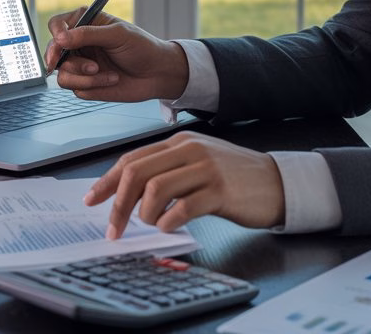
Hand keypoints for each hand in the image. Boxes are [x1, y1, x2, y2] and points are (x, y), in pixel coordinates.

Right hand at [46, 9, 189, 102]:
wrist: (157, 74)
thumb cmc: (141, 47)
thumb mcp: (117, 34)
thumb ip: (88, 34)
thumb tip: (60, 38)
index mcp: (86, 24)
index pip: (57, 25)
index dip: (55, 33)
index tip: (62, 42)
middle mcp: (79, 44)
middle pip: (53, 52)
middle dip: (64, 60)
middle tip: (80, 65)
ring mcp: (80, 65)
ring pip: (62, 73)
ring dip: (83, 75)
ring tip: (102, 71)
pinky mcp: (85, 84)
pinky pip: (75, 88)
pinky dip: (93, 85)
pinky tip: (111, 79)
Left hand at [83, 131, 285, 239]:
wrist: (277, 182)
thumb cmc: (235, 178)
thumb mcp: (198, 163)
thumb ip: (168, 171)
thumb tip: (129, 193)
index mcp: (180, 143)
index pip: (132, 159)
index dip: (107, 181)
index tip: (93, 200)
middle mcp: (190, 150)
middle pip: (138, 173)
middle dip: (118, 203)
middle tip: (114, 227)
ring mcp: (205, 169)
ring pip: (156, 188)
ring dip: (144, 214)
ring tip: (150, 224)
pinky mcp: (220, 190)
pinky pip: (183, 208)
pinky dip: (169, 221)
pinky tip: (170, 226)